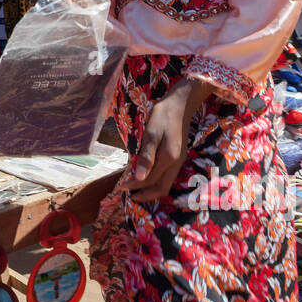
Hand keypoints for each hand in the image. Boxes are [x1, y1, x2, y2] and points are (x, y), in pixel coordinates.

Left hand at [123, 78, 209, 203]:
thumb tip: (139, 178)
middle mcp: (176, 163)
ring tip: (137, 190)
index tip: (122, 187)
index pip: (149, 180)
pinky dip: (157, 181)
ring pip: (166, 183)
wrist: (180, 105)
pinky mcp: (178, 156)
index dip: (135, 186)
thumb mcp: (151, 134)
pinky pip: (168, 176)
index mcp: (168, 158)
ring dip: (152, 190)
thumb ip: (146, 157)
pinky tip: (148, 177)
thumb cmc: (163, 116)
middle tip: (131, 196)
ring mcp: (179, 160)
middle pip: (162, 188)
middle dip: (146, 195)